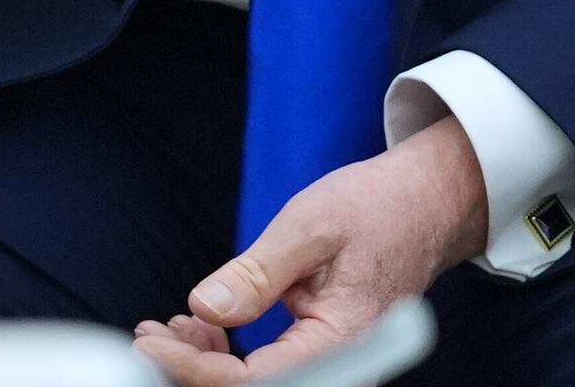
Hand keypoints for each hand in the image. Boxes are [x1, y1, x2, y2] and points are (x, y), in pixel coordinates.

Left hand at [132, 117, 486, 381]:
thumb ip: (258, 273)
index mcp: (343, 342)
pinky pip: (270, 375)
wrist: (425, 206)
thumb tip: (206, 308)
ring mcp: (336, 367)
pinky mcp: (323, 358)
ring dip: (206, 367)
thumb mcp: (310, 228)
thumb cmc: (377, 210)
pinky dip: (227, 358)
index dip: (192, 370)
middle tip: (152, 334)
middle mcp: (344, 368)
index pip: (253, 382)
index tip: (149, 344)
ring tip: (173, 326)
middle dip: (192, 372)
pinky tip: (205, 327)